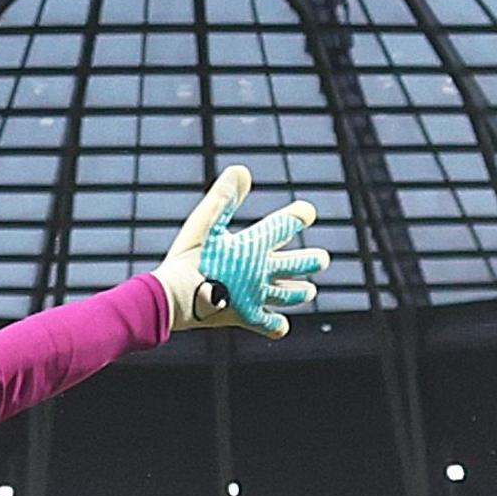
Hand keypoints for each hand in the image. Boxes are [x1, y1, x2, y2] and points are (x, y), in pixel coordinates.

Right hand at [155, 165, 327, 335]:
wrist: (174, 298)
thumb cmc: (187, 259)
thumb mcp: (202, 223)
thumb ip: (223, 196)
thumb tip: (243, 169)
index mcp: (254, 245)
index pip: (286, 225)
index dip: (299, 217)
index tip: (307, 213)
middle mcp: (261, 271)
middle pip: (297, 264)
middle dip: (312, 260)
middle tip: (323, 259)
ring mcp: (255, 296)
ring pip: (288, 295)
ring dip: (301, 291)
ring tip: (310, 290)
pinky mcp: (245, 317)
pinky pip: (268, 324)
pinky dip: (275, 325)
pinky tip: (280, 326)